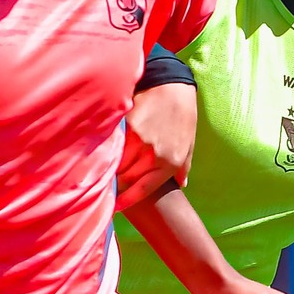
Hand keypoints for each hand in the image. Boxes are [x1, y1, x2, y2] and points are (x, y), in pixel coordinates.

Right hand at [116, 84, 195, 210]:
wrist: (172, 86)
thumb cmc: (182, 116)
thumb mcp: (188, 143)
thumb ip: (183, 167)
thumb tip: (181, 185)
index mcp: (169, 162)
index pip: (143, 189)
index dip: (128, 200)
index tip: (118, 206)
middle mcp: (152, 154)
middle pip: (126, 178)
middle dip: (119, 182)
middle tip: (111, 182)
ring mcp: (137, 140)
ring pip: (116, 163)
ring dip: (111, 166)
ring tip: (105, 166)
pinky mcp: (125, 126)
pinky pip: (112, 146)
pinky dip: (107, 150)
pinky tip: (104, 150)